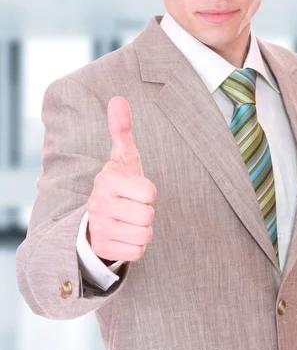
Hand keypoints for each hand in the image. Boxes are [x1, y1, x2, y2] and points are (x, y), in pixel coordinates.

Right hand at [86, 96, 155, 261]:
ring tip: (129, 221)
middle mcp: (99, 204)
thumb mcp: (121, 159)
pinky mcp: (104, 248)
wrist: (94, 221)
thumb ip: (121, 130)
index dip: (148, 193)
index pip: (149, 193)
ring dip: (142, 229)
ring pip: (145, 234)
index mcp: (107, 181)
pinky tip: (124, 236)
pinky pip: (139, 251)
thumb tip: (118, 99)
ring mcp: (100, 228)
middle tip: (132, 208)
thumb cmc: (117, 186)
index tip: (135, 190)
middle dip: (146, 213)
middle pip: (148, 215)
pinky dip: (136, 246)